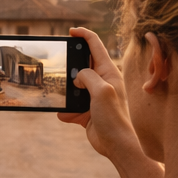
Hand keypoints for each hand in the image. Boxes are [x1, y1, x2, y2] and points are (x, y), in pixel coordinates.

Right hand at [57, 27, 143, 161]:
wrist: (116, 145)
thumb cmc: (114, 117)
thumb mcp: (101, 91)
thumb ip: (87, 76)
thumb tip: (77, 77)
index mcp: (108, 72)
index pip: (95, 46)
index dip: (83, 35)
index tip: (70, 31)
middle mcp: (101, 82)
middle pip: (81, 66)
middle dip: (69, 69)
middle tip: (61, 71)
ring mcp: (93, 96)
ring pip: (72, 88)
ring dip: (66, 95)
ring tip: (67, 101)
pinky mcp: (86, 111)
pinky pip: (69, 106)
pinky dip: (66, 111)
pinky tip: (68, 116)